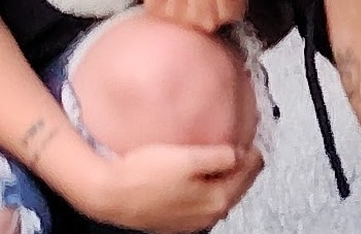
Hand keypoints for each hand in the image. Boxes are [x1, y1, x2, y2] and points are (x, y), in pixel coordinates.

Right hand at [82, 142, 261, 232]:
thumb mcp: (189, 158)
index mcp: (216, 200)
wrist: (108, 193)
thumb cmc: (143, 176)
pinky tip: (201, 174)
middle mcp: (206, 215)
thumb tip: (239, 153)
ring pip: (219, 193)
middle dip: (242, 166)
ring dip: (225, 176)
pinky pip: (201, 199)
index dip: (252, 153)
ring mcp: (190, 220)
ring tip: (225, 157)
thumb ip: (221, 156)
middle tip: (243, 146)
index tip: (252, 140)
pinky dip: (207, 185)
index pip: (247, 173)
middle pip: (236, 186)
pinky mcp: (174, 218)